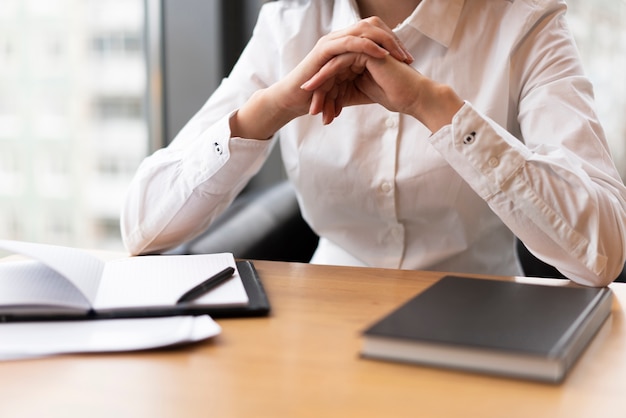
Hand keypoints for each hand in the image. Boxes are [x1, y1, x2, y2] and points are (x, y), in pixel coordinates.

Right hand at [231, 17, 412, 139]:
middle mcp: (340, 39)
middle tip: (409, 58)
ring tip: (399, 56)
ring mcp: (332, 42)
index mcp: (346, 46)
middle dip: (394, 41)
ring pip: (364, 31)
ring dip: (385, 42)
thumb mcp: (346, 89)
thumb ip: (363, 82)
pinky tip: (382, 54)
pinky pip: (351, 42)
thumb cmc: (317, 97)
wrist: (294, 102)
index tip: (409, 61)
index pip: (376, 35)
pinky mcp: (325, 49)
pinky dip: (368, 46)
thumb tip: (387, 88)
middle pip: (373, 27)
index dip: (394, 45)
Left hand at [301, 52, 463, 131]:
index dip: (325, 94)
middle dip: (319, 90)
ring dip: (319, 83)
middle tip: (311, 110)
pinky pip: (339, 61)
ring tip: (308, 100)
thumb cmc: (393, 96)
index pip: (336, 74)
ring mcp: (362, 48)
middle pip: (331, 68)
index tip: (317, 112)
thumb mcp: (360, 93)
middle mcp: (360, 51)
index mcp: (360, 59)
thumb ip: (343, 91)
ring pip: (333, 64)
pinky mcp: (365, 50)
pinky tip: (317, 89)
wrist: (413, 97)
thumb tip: (325, 101)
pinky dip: (326, 75)